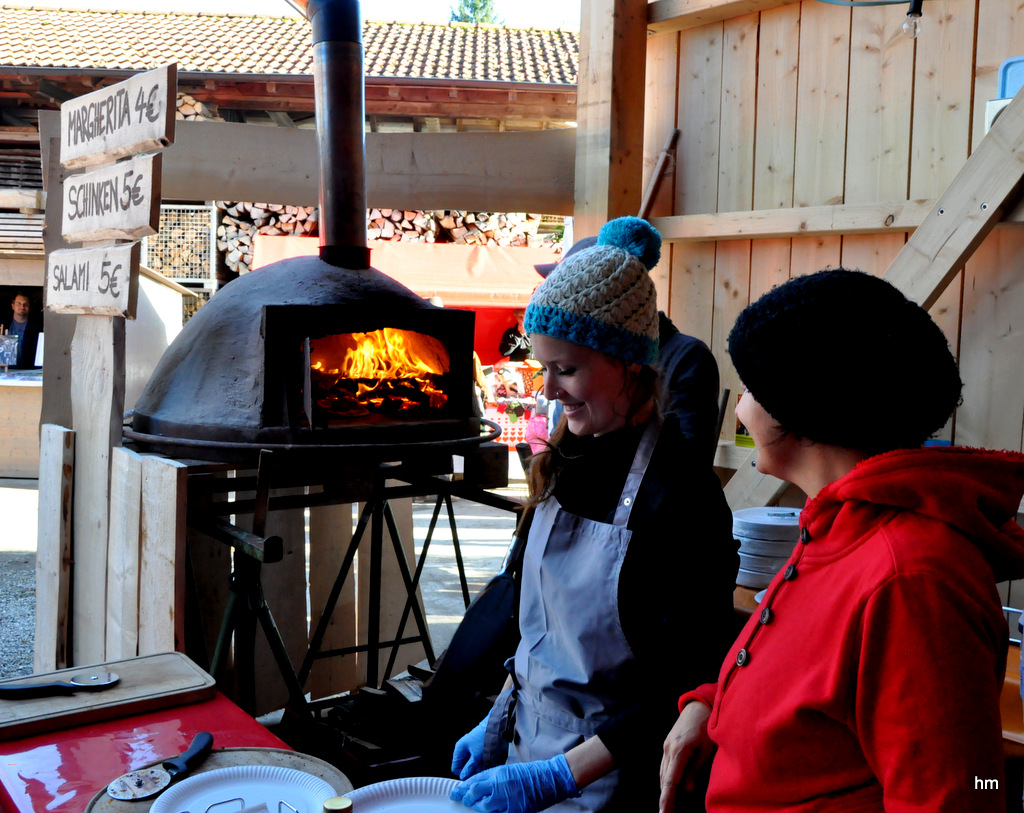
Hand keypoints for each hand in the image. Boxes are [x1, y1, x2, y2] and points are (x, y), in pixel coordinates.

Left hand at [450, 754, 579, 812]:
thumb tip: (474, 785)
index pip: (473, 784)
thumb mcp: (506, 770)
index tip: (456, 793)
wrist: (548, 780)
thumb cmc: (529, 774)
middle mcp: (501, 787)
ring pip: (484, 808)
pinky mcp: (515, 812)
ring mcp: (508, 802)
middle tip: (465, 800)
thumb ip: (490, 778)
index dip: (462, 790)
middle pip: (475, 796)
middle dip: (468, 799)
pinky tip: (492, 812)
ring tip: (478, 806)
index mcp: (498, 775)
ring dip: (479, 808)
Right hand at [452, 715, 490, 779]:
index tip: (471, 776)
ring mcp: (471, 748)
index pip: (455, 768)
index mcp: (460, 750)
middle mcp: (464, 749)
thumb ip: (469, 768)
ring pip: (472, 763)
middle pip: (464, 766)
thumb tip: (463, 777)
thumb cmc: (484, 739)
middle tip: (480, 769)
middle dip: (472, 770)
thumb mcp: (476, 756)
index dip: (463, 773)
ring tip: (485, 764)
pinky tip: (488, 760)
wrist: (495, 727)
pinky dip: (482, 762)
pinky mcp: (478, 748)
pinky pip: (477, 759)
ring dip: (478, 766)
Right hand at [659, 702, 714, 812]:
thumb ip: (695, 770)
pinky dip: (666, 778)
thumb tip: (687, 790)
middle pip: (664, 778)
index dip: (667, 798)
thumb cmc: (707, 727)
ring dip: (664, 789)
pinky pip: (665, 765)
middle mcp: (669, 748)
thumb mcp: (706, 749)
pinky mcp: (668, 743)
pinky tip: (670, 787)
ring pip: (663, 772)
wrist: (698, 705)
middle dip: (665, 798)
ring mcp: (666, 745)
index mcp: (679, 750)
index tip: (664, 812)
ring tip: (668, 806)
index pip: (671, 780)